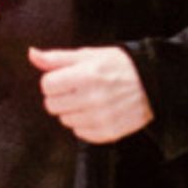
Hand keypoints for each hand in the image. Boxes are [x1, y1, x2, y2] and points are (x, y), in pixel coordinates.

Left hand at [28, 45, 152, 143]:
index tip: (66, 79)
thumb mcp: (89, 55)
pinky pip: (80, 133)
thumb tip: (32, 54)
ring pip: (64, 120)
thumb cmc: (119, 66)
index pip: (47, 85)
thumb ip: (57, 58)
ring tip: (90, 100)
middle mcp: (92, 98)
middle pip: (52, 105)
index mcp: (86, 75)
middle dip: (60, 96)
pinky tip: (97, 112)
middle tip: (77, 89)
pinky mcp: (108, 133)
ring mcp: (101, 118)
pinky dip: (84, 124)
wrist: (155, 84)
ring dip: (72, 110)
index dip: (54, 81)